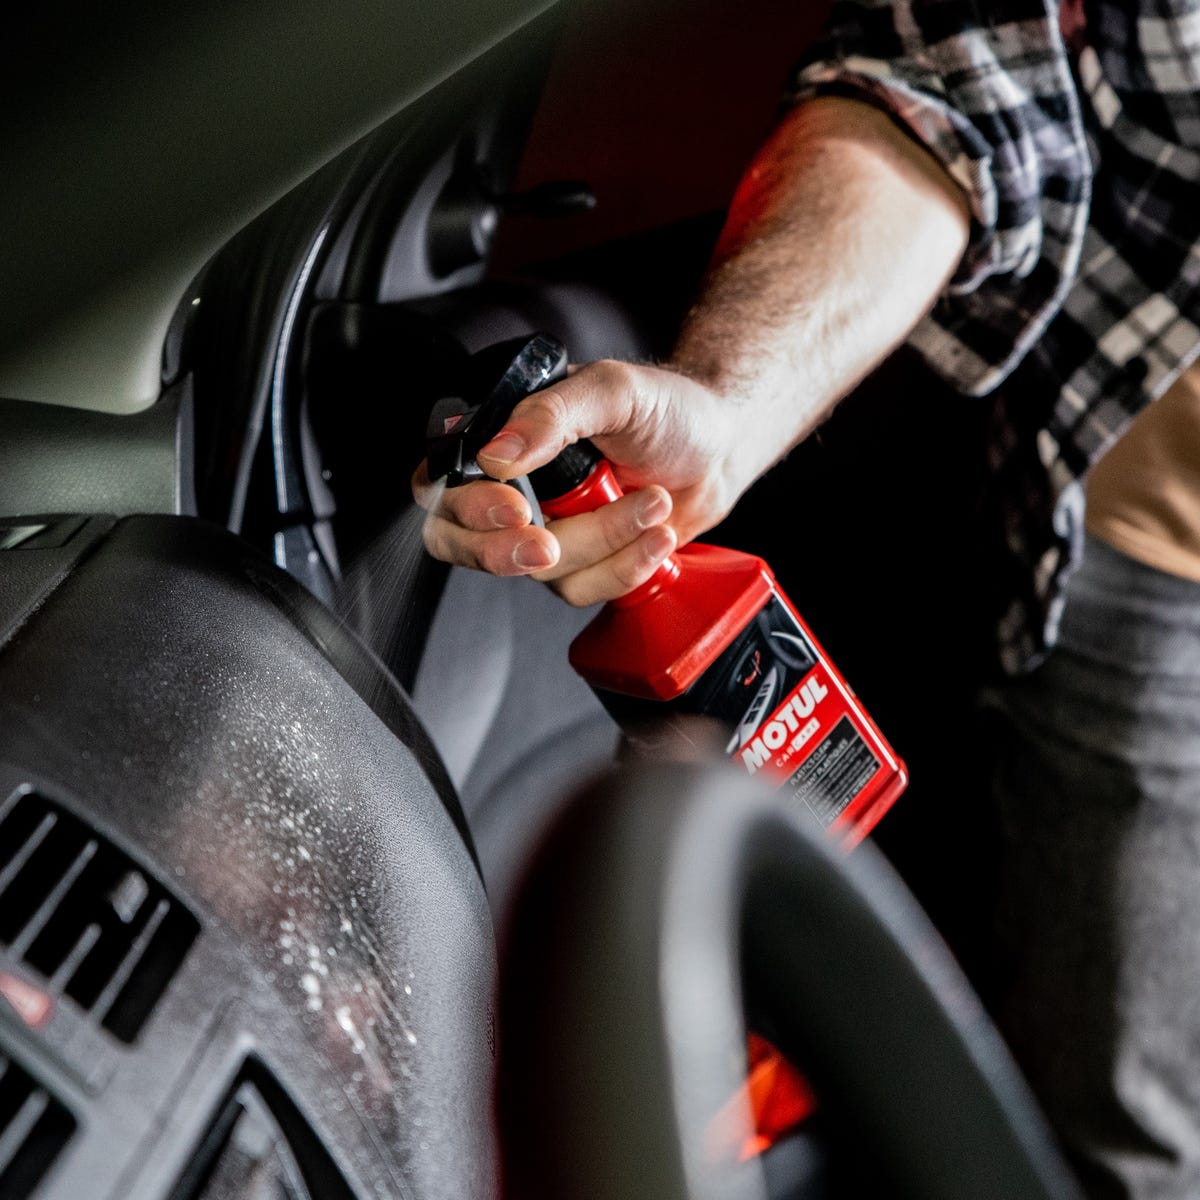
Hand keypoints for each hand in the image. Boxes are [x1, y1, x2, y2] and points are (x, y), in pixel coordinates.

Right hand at [412, 359, 762, 605]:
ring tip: (653, 501)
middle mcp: (514, 491)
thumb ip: (550, 416)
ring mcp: (548, 531)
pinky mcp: (585, 565)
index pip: (438, 486)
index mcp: (502, 442)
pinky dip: (627, 565)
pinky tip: (658, 533)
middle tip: (550, 543)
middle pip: (463, 544)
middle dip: (503, 553)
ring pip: (541, 569)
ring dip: (605, 539)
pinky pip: (585, 588)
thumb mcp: (611, 391)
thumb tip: (495, 456)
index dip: (463, 509)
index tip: (515, 510)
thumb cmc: (665, 408)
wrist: (721, 449)